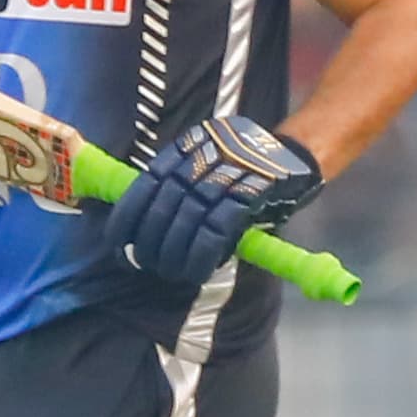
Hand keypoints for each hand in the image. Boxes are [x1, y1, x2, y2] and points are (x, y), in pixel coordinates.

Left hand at [102, 113, 321, 287]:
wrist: (301, 156)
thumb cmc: (249, 171)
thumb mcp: (212, 164)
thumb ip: (183, 187)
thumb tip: (147, 228)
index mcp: (190, 145)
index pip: (148, 182)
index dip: (128, 215)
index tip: (116, 242)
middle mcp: (206, 154)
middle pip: (166, 202)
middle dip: (151, 239)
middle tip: (144, 263)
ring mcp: (230, 172)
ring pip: (189, 217)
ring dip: (174, 251)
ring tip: (168, 270)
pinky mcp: (252, 193)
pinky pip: (218, 229)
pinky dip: (203, 253)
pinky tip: (196, 270)